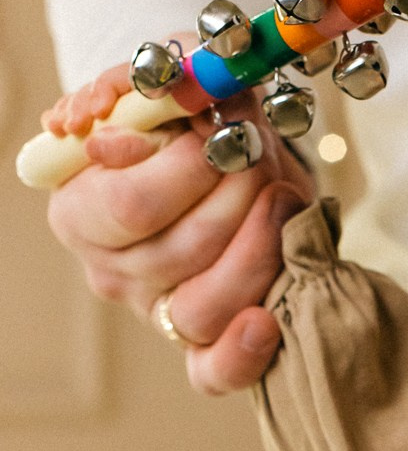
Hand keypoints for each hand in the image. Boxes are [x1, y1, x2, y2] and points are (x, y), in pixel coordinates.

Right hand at [43, 58, 312, 394]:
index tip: (222, 134)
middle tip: (262, 159)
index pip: (130, 205)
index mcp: (81, 208)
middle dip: (236, 198)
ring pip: (202, 308)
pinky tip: (267, 323)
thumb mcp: (182, 79)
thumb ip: (168, 77)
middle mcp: (112, 270)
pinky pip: (212, 373)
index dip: (188, 170)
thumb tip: (151, 101)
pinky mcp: (201, 345)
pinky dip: (241, 355)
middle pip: (176, 253)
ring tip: (283, 201)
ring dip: (258, 250)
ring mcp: (157, 313)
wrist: (238, 156)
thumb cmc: (201, 116)